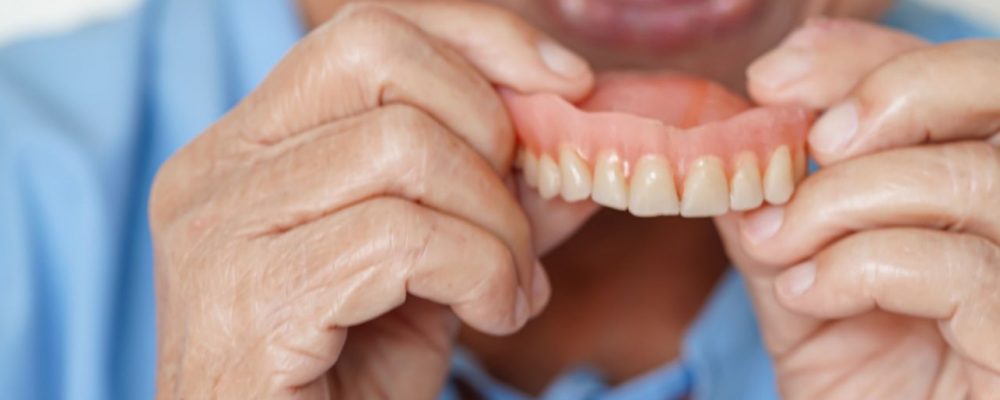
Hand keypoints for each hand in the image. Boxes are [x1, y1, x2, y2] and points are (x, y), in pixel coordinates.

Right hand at [150, 1, 594, 397]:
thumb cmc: (346, 381)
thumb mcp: (431, 269)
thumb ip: (490, 199)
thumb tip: (575, 144)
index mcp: (247, 146)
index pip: (365, 30)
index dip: (478, 38)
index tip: (566, 82)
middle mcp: (214, 170)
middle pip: (379, 58)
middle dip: (487, 129)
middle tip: (515, 221)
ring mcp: (217, 231)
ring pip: (404, 148)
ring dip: (495, 224)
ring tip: (509, 290)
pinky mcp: (247, 300)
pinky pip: (402, 236)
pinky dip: (480, 272)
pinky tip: (488, 316)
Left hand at [716, 19, 999, 397]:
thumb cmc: (861, 385)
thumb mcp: (801, 284)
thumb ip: (778, 214)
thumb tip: (733, 150)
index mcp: (978, 189)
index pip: (956, 82)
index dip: (869, 59)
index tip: (774, 79)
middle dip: (889, 93)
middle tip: (810, 141)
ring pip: (971, 178)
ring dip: (845, 199)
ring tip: (781, 244)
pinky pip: (962, 269)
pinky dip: (862, 266)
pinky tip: (810, 292)